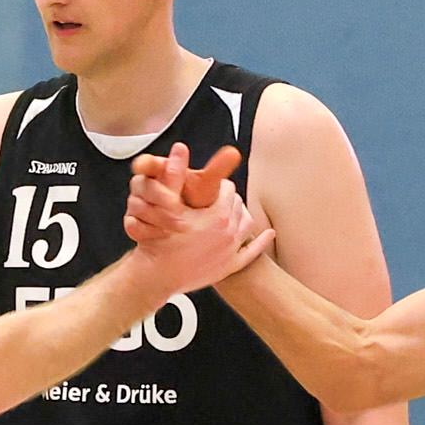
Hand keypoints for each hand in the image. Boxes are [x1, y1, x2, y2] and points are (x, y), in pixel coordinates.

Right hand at [122, 147, 268, 292]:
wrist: (155, 276)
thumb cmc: (158, 241)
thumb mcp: (166, 203)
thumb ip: (175, 174)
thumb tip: (180, 149)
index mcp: (218, 216)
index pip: (226, 189)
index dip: (217, 184)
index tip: (210, 185)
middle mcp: (229, 233)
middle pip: (238, 204)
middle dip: (228, 198)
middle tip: (217, 197)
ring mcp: (231, 251)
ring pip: (246, 224)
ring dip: (241, 214)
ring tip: (233, 210)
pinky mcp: (229, 267)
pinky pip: (252, 253)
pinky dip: (262, 242)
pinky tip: (268, 234)